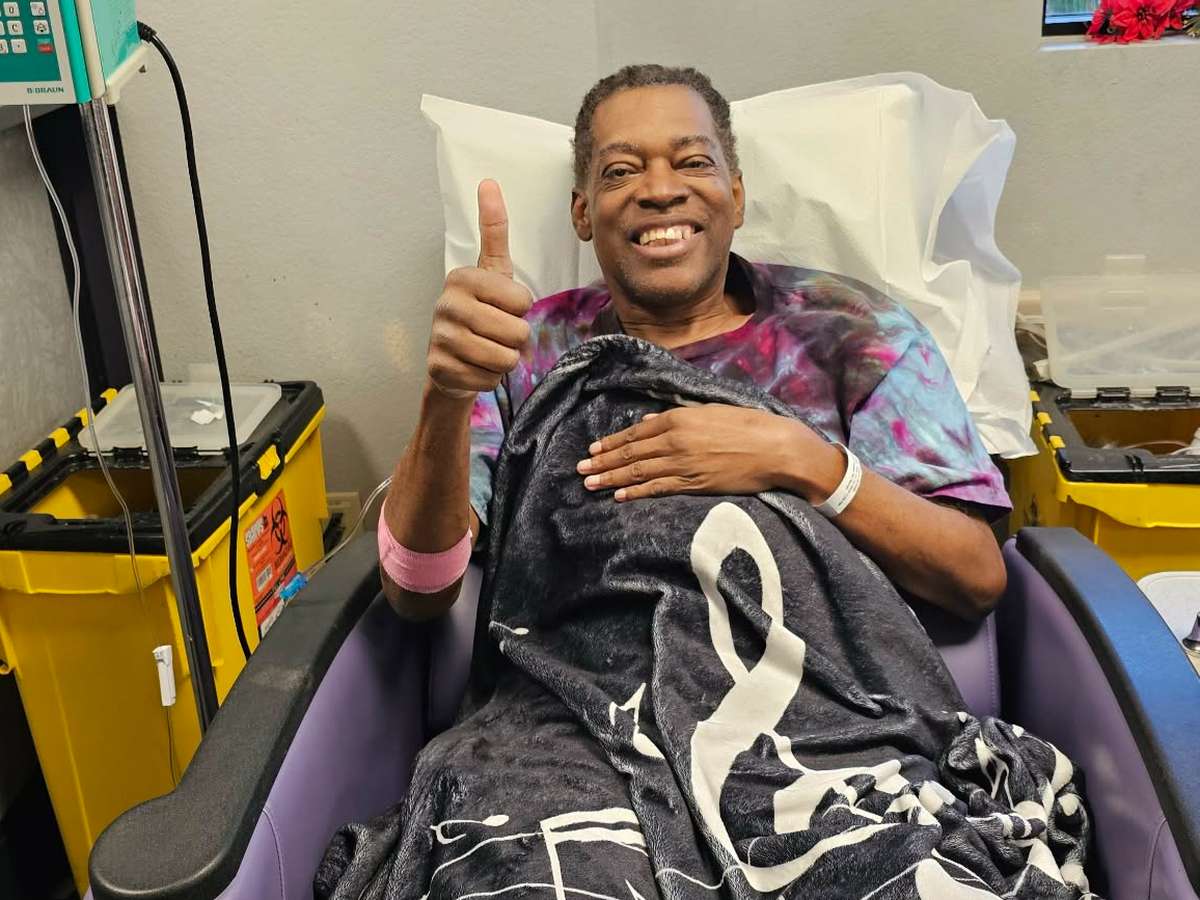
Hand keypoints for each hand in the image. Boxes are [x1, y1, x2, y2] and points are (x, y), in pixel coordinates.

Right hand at [427, 180, 532, 399]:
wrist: (449, 359)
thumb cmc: (479, 311)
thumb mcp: (491, 270)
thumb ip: (493, 230)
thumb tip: (489, 181)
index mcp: (462, 277)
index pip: (522, 301)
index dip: (520, 309)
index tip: (501, 306)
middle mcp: (447, 305)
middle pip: (517, 332)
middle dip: (515, 339)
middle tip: (495, 333)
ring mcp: (440, 339)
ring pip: (505, 359)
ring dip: (504, 360)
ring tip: (486, 349)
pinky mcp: (440, 370)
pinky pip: (489, 380)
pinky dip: (488, 378)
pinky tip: (473, 367)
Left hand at [576, 405, 841, 501]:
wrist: (776, 448)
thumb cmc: (750, 425)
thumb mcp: (712, 410)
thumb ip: (682, 416)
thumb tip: (655, 422)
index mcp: (678, 418)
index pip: (636, 432)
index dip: (613, 441)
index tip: (594, 448)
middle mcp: (675, 440)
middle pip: (631, 452)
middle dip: (603, 461)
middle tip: (580, 468)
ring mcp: (682, 464)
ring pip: (638, 471)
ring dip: (610, 477)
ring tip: (589, 482)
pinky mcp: (694, 484)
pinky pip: (657, 489)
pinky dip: (635, 492)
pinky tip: (618, 496)